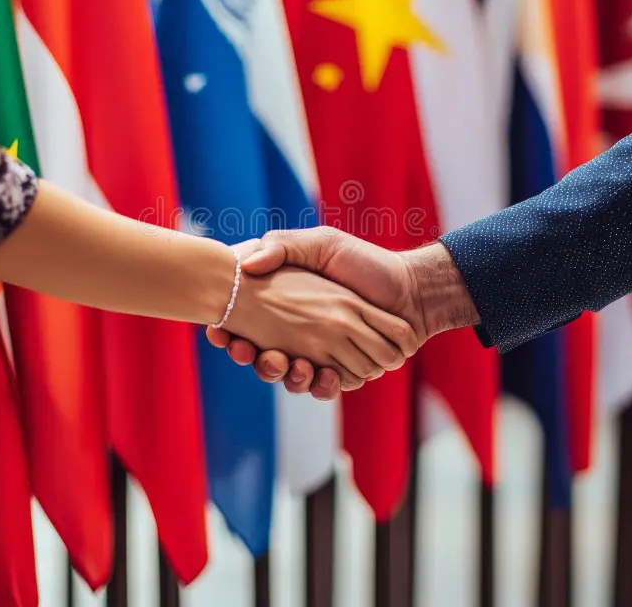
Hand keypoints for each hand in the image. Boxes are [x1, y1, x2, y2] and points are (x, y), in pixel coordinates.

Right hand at [222, 262, 418, 390]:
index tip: (221, 335)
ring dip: (286, 376)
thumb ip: (283, 247)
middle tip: (251, 352)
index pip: (250, 327)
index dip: (232, 336)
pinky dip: (321, 386)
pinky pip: (325, 388)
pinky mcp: (347, 371)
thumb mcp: (320, 244)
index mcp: (293, 307)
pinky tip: (323, 373)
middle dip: (255, 360)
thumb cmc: (365, 262)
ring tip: (288, 363)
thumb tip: (245, 264)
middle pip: (266, 358)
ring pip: (292, 378)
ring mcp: (326, 354)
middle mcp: (306, 333)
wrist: (410, 289)